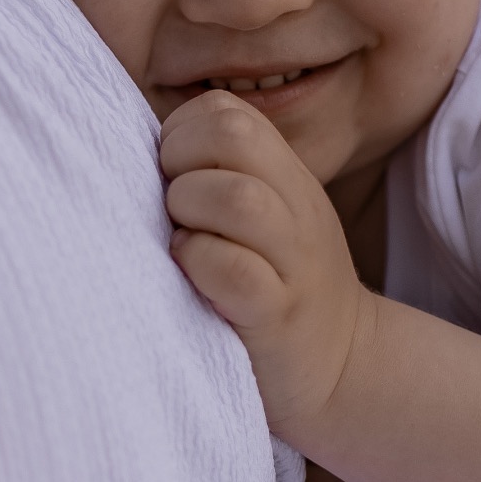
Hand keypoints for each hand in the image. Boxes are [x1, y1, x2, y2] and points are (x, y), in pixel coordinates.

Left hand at [160, 92, 368, 444]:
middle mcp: (297, 210)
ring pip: (238, 197)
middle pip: (234, 136)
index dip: (182, 131)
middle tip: (171, 204)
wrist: (344, 370)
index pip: (227, 111)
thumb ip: (221, 177)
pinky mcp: (278, 317)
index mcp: (288, 177)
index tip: (170, 174)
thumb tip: (136, 150)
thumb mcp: (269, 218)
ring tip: (179, 236)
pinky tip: (188, 271)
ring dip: (188, 208)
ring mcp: (293, 262)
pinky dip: (199, 261)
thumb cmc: (277, 285)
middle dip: (179, 159)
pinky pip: (235, 269)